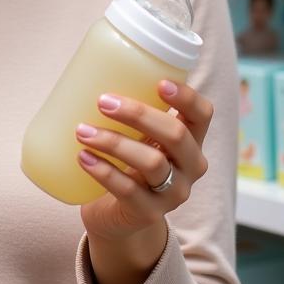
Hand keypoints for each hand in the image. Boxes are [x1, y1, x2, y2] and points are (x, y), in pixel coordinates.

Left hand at [76, 79, 213, 241]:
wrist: (117, 216)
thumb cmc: (126, 163)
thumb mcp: (136, 136)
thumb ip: (128, 111)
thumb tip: (88, 67)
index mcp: (190, 140)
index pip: (202, 114)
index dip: (186, 97)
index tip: (159, 82)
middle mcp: (190, 166)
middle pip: (175, 135)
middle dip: (138, 114)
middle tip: (102, 101)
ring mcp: (173, 193)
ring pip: (152, 162)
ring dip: (113, 142)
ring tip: (81, 130)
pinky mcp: (149, 213)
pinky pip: (128, 190)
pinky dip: (103, 171)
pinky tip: (83, 157)